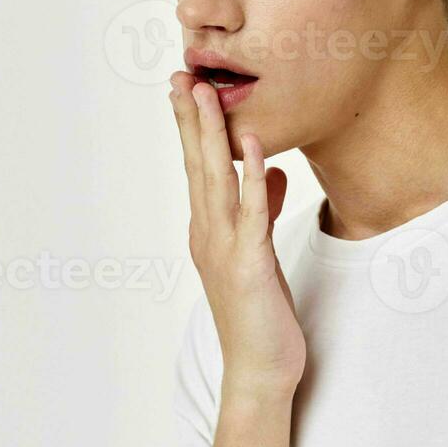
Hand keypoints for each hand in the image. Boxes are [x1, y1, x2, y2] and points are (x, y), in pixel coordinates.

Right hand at [170, 72, 303, 400]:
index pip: (197, 168)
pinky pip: (250, 212)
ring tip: (204, 92)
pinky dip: (250, 175)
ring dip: (211, 134)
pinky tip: (252, 143)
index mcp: (209, 230)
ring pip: (215, 179)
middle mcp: (208, 234)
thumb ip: (259, 208)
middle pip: (197, 165)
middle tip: (180, 74)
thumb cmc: (261, 315)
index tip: (186, 86)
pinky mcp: (249, 265)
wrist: (260, 372)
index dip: (191, 126)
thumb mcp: (260, 253)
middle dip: (190, 118)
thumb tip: (266, 169)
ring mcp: (225, 249)